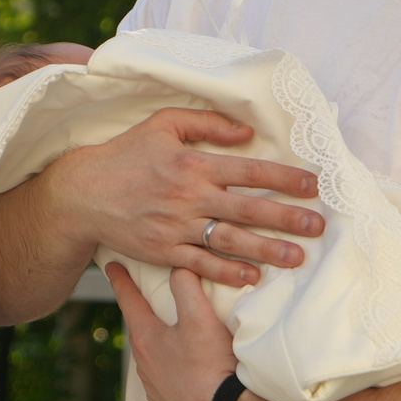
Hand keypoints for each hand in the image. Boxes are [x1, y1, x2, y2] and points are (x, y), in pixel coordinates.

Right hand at [53, 108, 321, 289]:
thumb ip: (206, 123)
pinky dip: (228, 272)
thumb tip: (247, 132)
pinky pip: (202, 265)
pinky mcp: (163, 251)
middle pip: (248, 209)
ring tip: (297, 257)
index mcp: (194, 165)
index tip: (313, 185)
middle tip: (318, 226)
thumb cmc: (125, 155)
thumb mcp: (161, 124)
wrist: (82, 193)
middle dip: (287, 218)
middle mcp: (190, 197)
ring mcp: (177, 228)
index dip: (284, 177)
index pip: (249, 171)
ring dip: (267, 250)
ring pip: (231, 241)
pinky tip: (252, 277)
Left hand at [109, 263, 242, 400]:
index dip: (120, 280)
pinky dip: (171, 367)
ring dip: (158, 343)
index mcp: (146, 339)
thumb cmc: (210, 367)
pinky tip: (185, 368)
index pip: (129, 300)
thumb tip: (180, 267)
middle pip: (139, 329)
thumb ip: (186, 286)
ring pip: (152, 356)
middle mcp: (144, 364)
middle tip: (145, 298)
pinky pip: (166, 379)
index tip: (112, 265)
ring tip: (170, 334)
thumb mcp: (199, 318)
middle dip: (142, 312)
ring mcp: (155, 387)